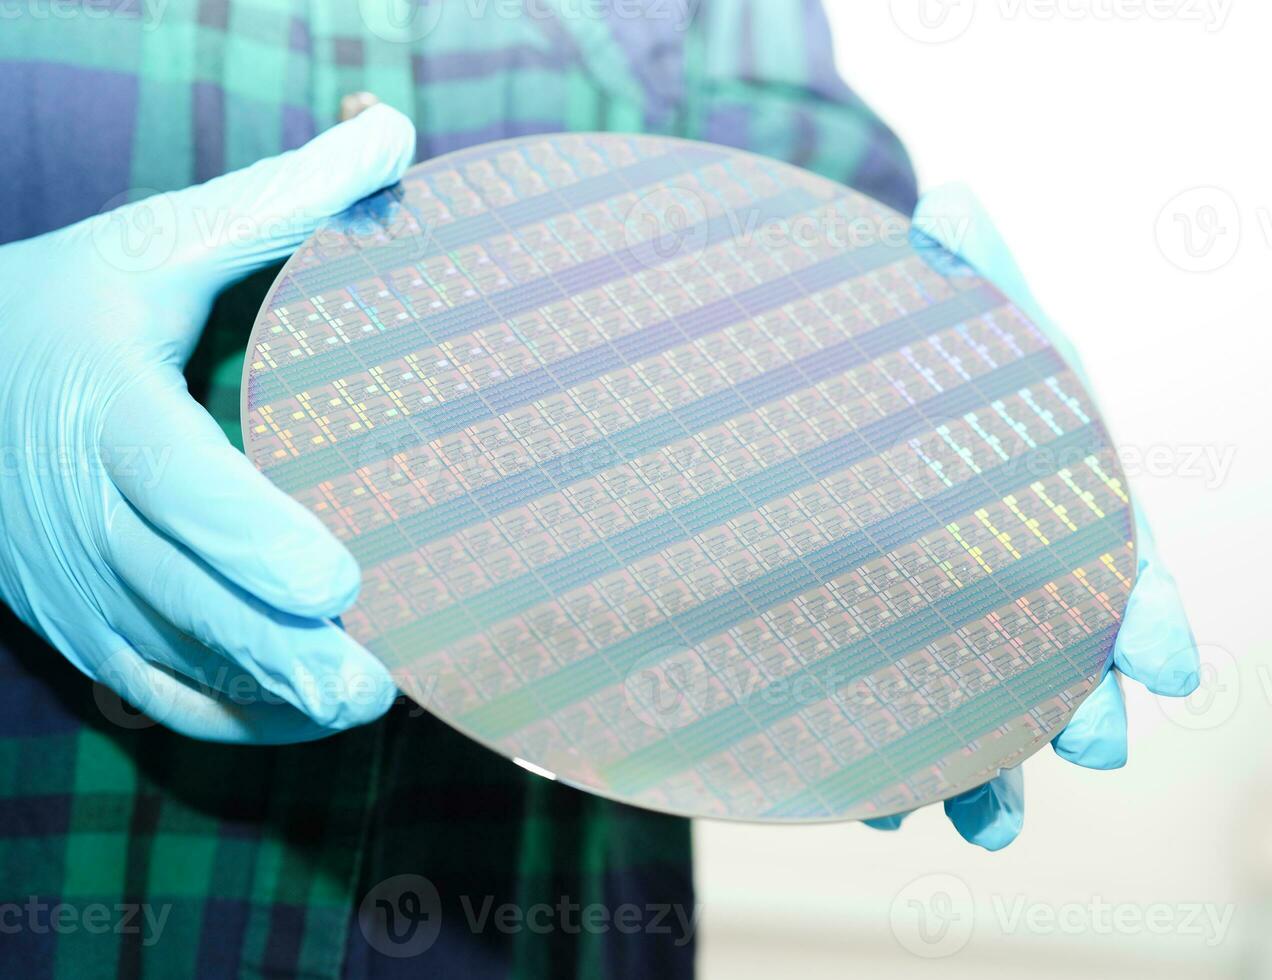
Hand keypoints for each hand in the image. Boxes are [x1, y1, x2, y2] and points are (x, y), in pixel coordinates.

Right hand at [0, 105, 416, 742]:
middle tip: (370, 685)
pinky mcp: (78, 627)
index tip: (336, 577)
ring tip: (358, 708)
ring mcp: (71, 582)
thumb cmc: (61, 306)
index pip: (168, 477)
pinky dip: (223, 716)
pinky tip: (297, 721)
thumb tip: (394, 127)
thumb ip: (280, 200)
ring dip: (260, 694)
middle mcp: (76, 506)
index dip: (246, 533)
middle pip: (176, 591)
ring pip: (165, 657)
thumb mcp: (154, 241)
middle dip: (272, 648)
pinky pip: (148, 692)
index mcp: (100, 402)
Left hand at [865, 185, 1200, 846]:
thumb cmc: (916, 351)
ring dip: (994, 769)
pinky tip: (873, 799)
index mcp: (1061, 499)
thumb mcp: (943, 304)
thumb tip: (949, 205)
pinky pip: (896, 721)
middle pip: (1067, 654)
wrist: (835, 391)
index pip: (1119, 560)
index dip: (1145, 610)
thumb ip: (955, 268)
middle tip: (1096, 746)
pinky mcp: (883, 654)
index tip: (1165, 665)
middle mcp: (1020, 572)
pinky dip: (891, 764)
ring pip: (987, 709)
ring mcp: (954, 622)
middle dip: (1086, 704)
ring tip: (984, 827)